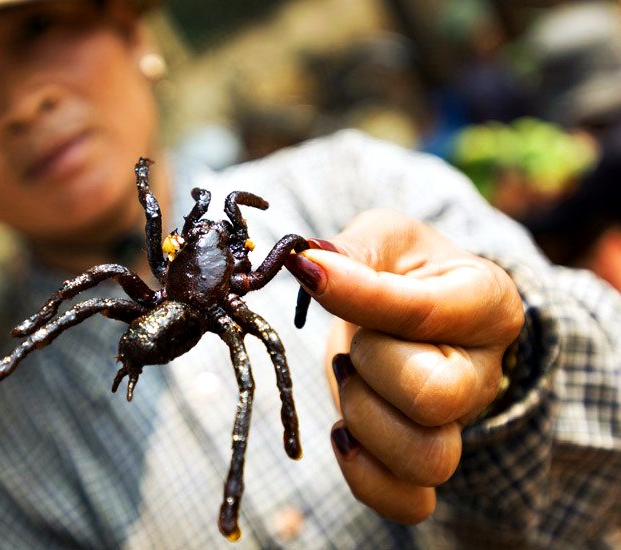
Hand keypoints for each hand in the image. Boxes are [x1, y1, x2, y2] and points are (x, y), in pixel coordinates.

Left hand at [285, 209, 523, 523]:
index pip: (424, 312)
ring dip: (364, 418)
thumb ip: (354, 247)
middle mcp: (483, 371)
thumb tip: (310, 262)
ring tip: (351, 379)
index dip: (359, 295)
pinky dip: (366, 477)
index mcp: (487, 302)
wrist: (412, 315)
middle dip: (369, 366)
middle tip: (353, 343)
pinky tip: (343, 434)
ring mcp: (459, 426)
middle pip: (433, 396)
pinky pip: (410, 503)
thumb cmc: (402, 271)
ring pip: (428, 457)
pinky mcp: (425, 464)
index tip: (308, 272)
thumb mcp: (385, 238)